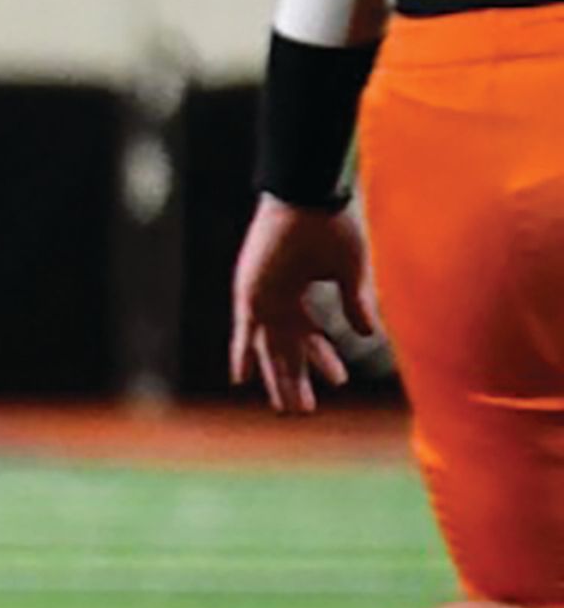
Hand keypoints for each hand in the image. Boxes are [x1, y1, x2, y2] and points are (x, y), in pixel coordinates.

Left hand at [230, 194, 384, 415]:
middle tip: (303, 408)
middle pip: (285, 348)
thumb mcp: (349, 272)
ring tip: (288, 407)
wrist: (307, 198)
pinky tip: (240, 378)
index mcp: (297, 290)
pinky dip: (241, 353)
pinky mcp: (250, 292)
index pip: (308, 335)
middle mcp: (276, 297)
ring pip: (269, 348)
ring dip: (278, 377)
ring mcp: (261, 295)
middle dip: (295, 378)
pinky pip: (243, 329)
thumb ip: (355, 303)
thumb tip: (368, 335)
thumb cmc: (330, 226)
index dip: (323, 359)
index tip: (339, 381)